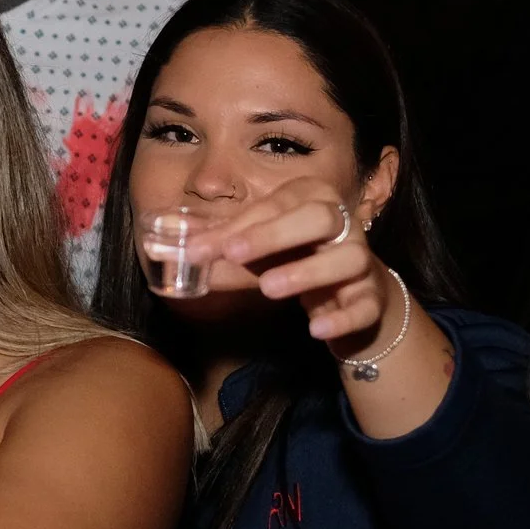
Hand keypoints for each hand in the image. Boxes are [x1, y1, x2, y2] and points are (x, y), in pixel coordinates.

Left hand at [175, 178, 392, 349]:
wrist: (351, 293)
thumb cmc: (295, 257)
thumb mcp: (257, 249)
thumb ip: (216, 247)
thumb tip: (156, 249)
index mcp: (311, 199)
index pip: (275, 206)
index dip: (240, 227)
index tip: (202, 248)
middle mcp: (343, 224)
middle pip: (320, 217)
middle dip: (276, 233)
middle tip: (235, 255)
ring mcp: (362, 260)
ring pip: (349, 258)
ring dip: (309, 272)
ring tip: (269, 288)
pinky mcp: (372, 298)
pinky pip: (365, 305)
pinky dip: (344, 317)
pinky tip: (317, 329)